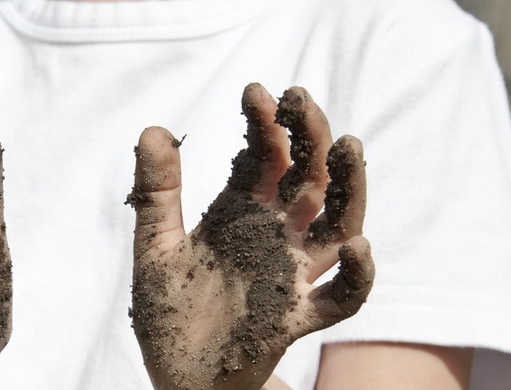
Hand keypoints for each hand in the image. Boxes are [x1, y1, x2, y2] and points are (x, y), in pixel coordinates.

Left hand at [128, 83, 373, 389]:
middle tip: (301, 101)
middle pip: (306, 179)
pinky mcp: (298, 318)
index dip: (264, 125)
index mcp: (239, 215)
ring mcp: (290, 275)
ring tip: (347, 146)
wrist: (179, 379)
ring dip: (347, 187)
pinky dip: (356, 275)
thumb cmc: (169, 313)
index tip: (257, 92)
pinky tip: (354, 246)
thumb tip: (154, 129)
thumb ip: (157, 193)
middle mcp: (272, 238)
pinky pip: (342, 298)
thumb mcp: (155, 247)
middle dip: (308, 138)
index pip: (262, 159)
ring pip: (335, 225)